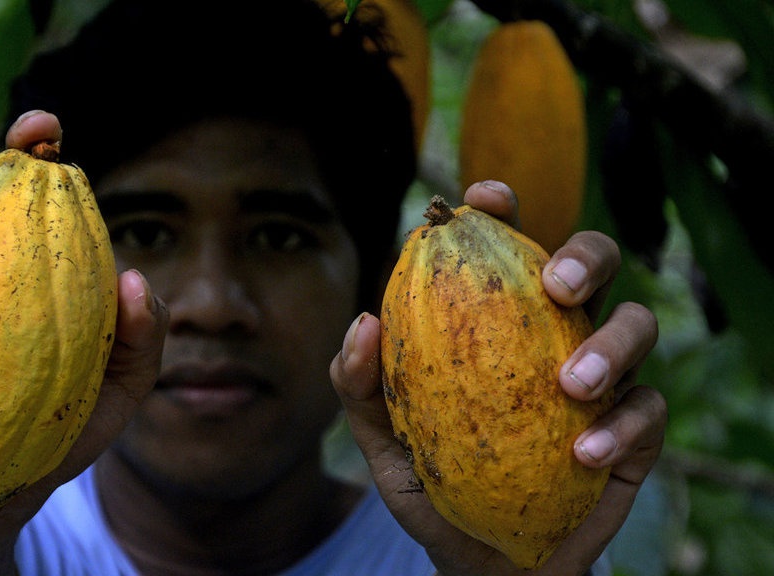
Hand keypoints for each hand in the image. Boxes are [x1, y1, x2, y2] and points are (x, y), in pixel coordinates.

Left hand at [329, 180, 666, 574]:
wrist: (482, 561)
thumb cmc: (435, 482)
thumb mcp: (384, 438)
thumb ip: (359, 384)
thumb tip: (364, 321)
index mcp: (499, 318)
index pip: (508, 246)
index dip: (502, 210)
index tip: (487, 199)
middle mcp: (556, 334)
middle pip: (594, 262)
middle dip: (584, 256)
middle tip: (555, 286)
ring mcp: (603, 380)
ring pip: (636, 325)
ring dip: (611, 345)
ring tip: (571, 385)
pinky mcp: (634, 432)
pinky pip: (648, 411)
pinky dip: (621, 427)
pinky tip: (584, 454)